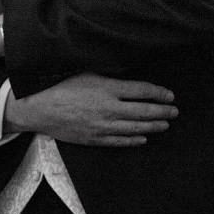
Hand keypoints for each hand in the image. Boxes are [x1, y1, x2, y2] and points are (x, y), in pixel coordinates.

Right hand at [5, 72, 176, 146]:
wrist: (38, 109)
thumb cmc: (59, 87)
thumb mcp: (83, 72)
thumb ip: (106, 74)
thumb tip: (126, 72)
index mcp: (107, 88)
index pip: (141, 90)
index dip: (159, 93)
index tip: (170, 94)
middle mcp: (109, 108)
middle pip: (144, 111)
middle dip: (163, 111)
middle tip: (175, 111)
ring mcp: (103, 126)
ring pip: (136, 128)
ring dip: (154, 126)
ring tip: (165, 124)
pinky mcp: (95, 138)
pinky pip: (120, 141)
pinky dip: (134, 140)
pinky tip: (143, 138)